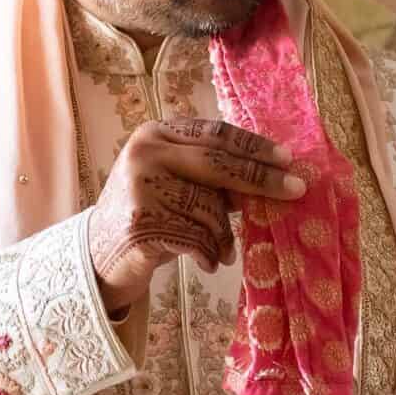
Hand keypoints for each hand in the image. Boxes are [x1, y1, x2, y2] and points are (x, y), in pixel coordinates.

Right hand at [88, 119, 308, 312]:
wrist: (101, 252)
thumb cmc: (151, 213)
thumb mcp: (178, 183)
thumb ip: (215, 176)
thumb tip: (276, 177)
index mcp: (156, 133)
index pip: (215, 134)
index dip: (254, 147)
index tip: (288, 158)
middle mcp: (145, 153)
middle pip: (217, 163)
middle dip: (260, 178)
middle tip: (295, 190)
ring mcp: (140, 186)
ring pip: (209, 207)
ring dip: (224, 234)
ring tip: (223, 249)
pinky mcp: (141, 221)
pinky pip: (196, 237)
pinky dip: (209, 253)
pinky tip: (207, 261)